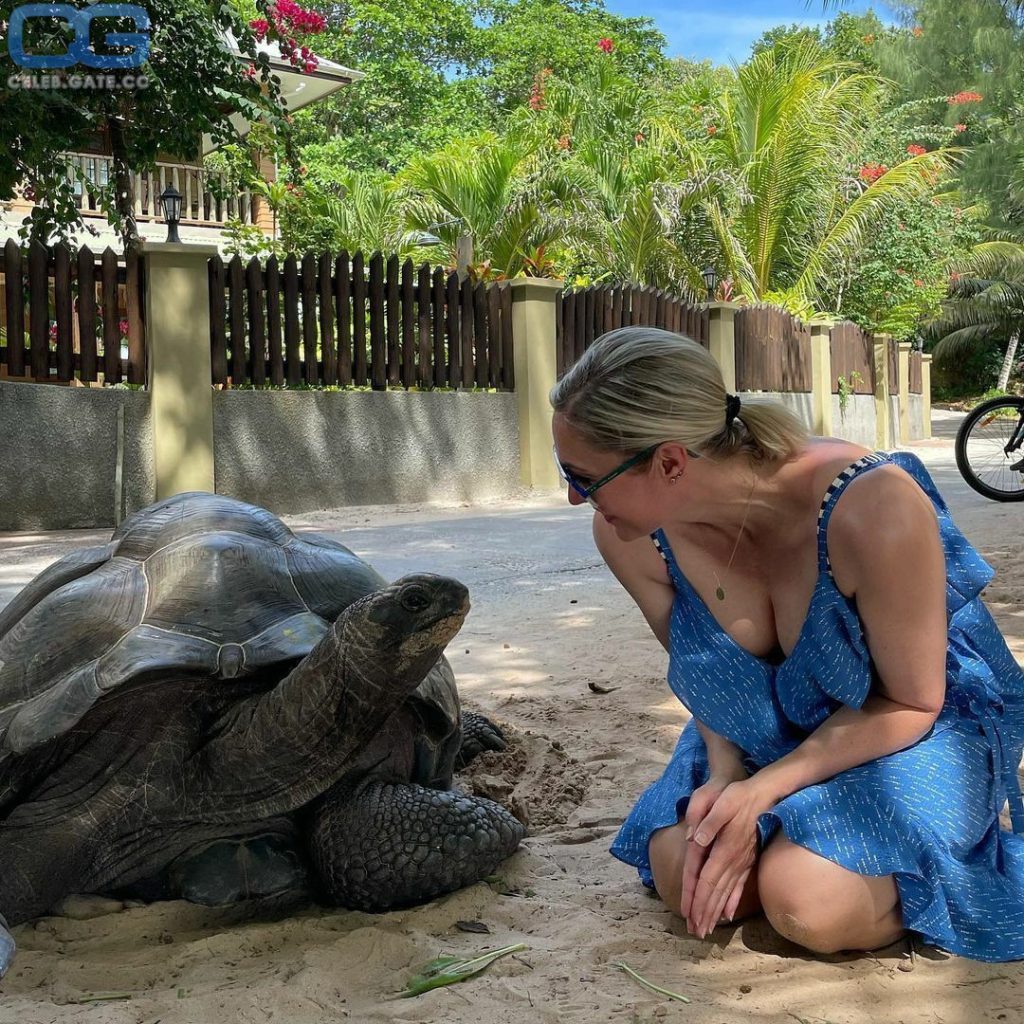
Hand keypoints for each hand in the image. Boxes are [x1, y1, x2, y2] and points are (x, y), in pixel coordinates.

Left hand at [679, 766, 746, 931]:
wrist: (765, 794)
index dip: (697, 899)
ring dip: (716, 912)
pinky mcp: (748, 860)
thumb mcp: (721, 802)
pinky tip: (729, 914)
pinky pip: (739, 886)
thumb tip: (695, 839)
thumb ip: (708, 821)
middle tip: (696, 932)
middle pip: (716, 893)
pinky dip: (733, 901)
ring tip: (708, 929)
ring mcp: (742, 862)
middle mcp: (733, 860)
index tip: (689, 917)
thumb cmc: (738, 796)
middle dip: (705, 913)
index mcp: (723, 848)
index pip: (706, 880)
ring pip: (727, 893)